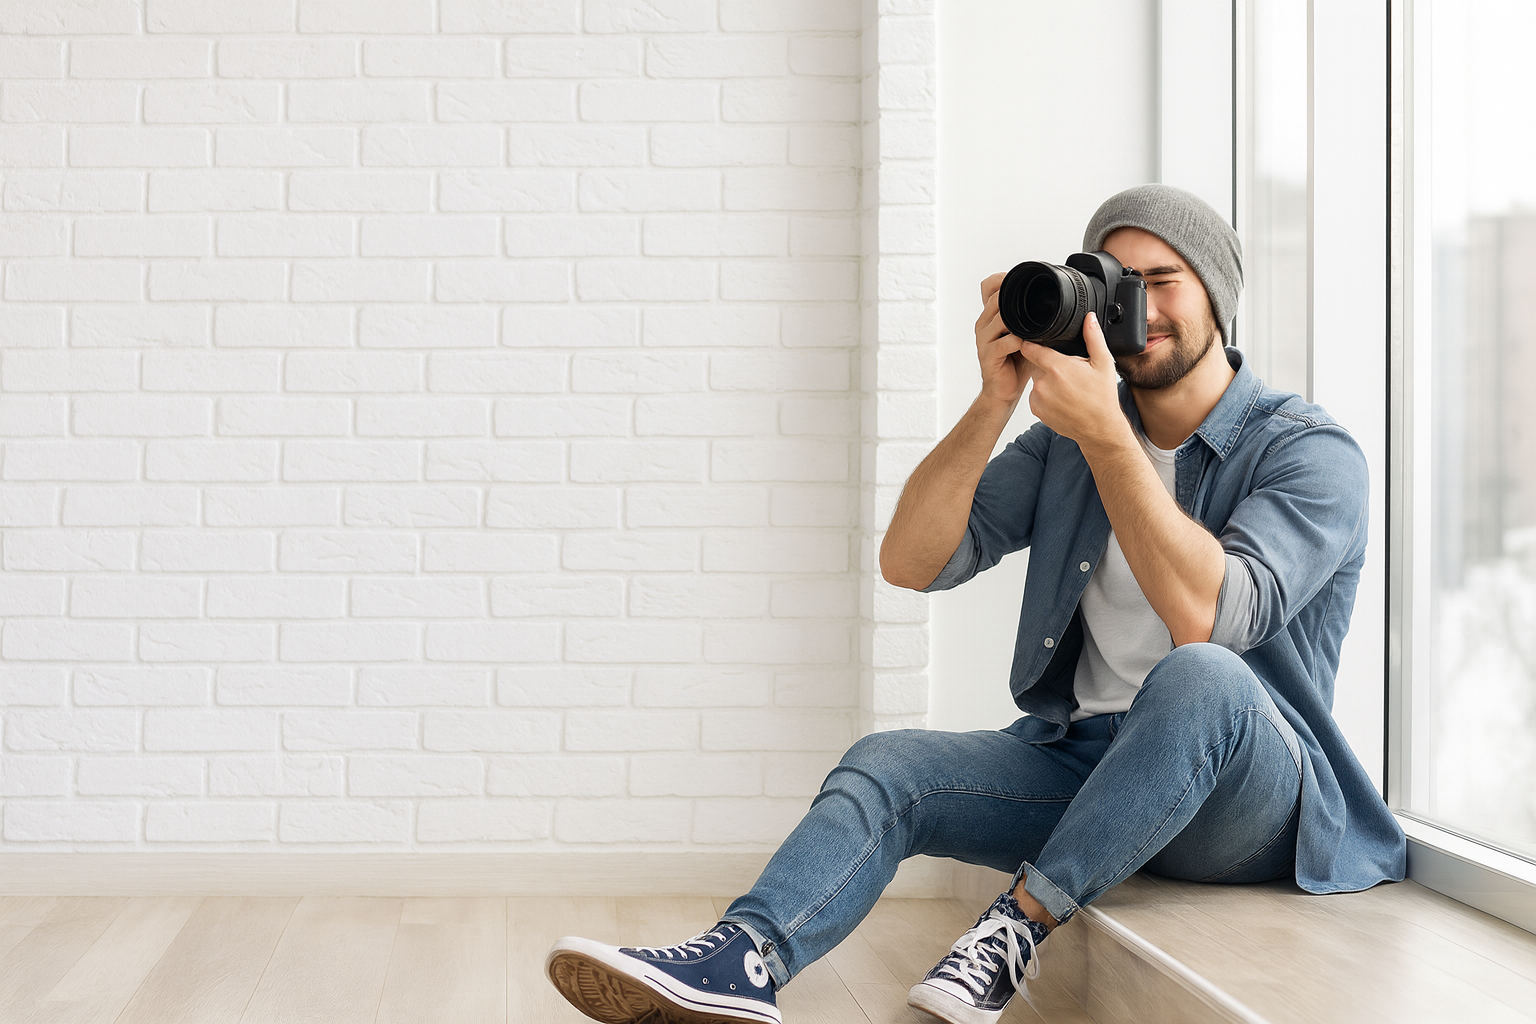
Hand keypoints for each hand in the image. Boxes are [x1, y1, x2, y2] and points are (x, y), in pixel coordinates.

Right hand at [974, 273, 1031, 408]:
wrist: (1004, 391)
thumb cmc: (1016, 363)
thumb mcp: (1026, 334)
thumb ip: (1033, 318)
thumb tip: (1060, 302)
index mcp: (990, 315)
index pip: (989, 285)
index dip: (1004, 279)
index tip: (1025, 284)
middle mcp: (984, 323)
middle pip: (996, 298)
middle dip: (1018, 301)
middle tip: (1037, 310)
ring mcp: (984, 339)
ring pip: (1000, 318)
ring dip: (1020, 322)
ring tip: (1035, 330)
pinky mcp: (988, 355)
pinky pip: (1004, 343)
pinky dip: (1019, 342)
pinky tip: (1028, 347)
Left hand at [1019, 312, 1129, 449]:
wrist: (1098, 429)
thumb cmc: (1102, 398)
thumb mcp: (1103, 364)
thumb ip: (1093, 338)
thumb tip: (1088, 318)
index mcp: (1057, 367)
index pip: (1030, 348)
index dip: (1032, 343)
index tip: (1035, 342)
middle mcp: (1043, 383)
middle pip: (1036, 364)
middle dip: (1048, 365)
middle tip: (1068, 372)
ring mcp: (1038, 398)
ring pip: (1037, 380)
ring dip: (1047, 381)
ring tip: (1067, 388)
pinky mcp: (1036, 410)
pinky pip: (1036, 396)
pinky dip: (1045, 396)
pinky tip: (1061, 399)